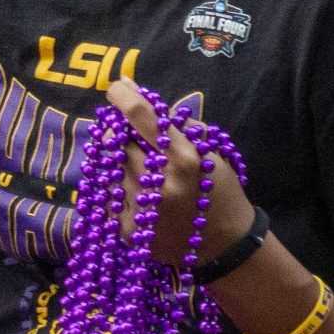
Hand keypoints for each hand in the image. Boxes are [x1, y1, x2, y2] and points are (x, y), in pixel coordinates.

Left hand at [106, 78, 256, 267]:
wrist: (224, 246)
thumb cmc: (220, 193)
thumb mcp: (210, 155)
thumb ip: (179, 129)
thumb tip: (142, 101)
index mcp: (185, 159)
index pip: (144, 118)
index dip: (124, 97)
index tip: (116, 86)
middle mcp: (161, 183)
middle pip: (120, 141)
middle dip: (121, 132)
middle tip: (130, 134)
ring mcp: (142, 209)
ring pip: (112, 168)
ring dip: (120, 162)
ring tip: (140, 169)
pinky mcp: (127, 231)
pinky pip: (108, 195)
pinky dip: (118, 189)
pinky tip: (138, 195)